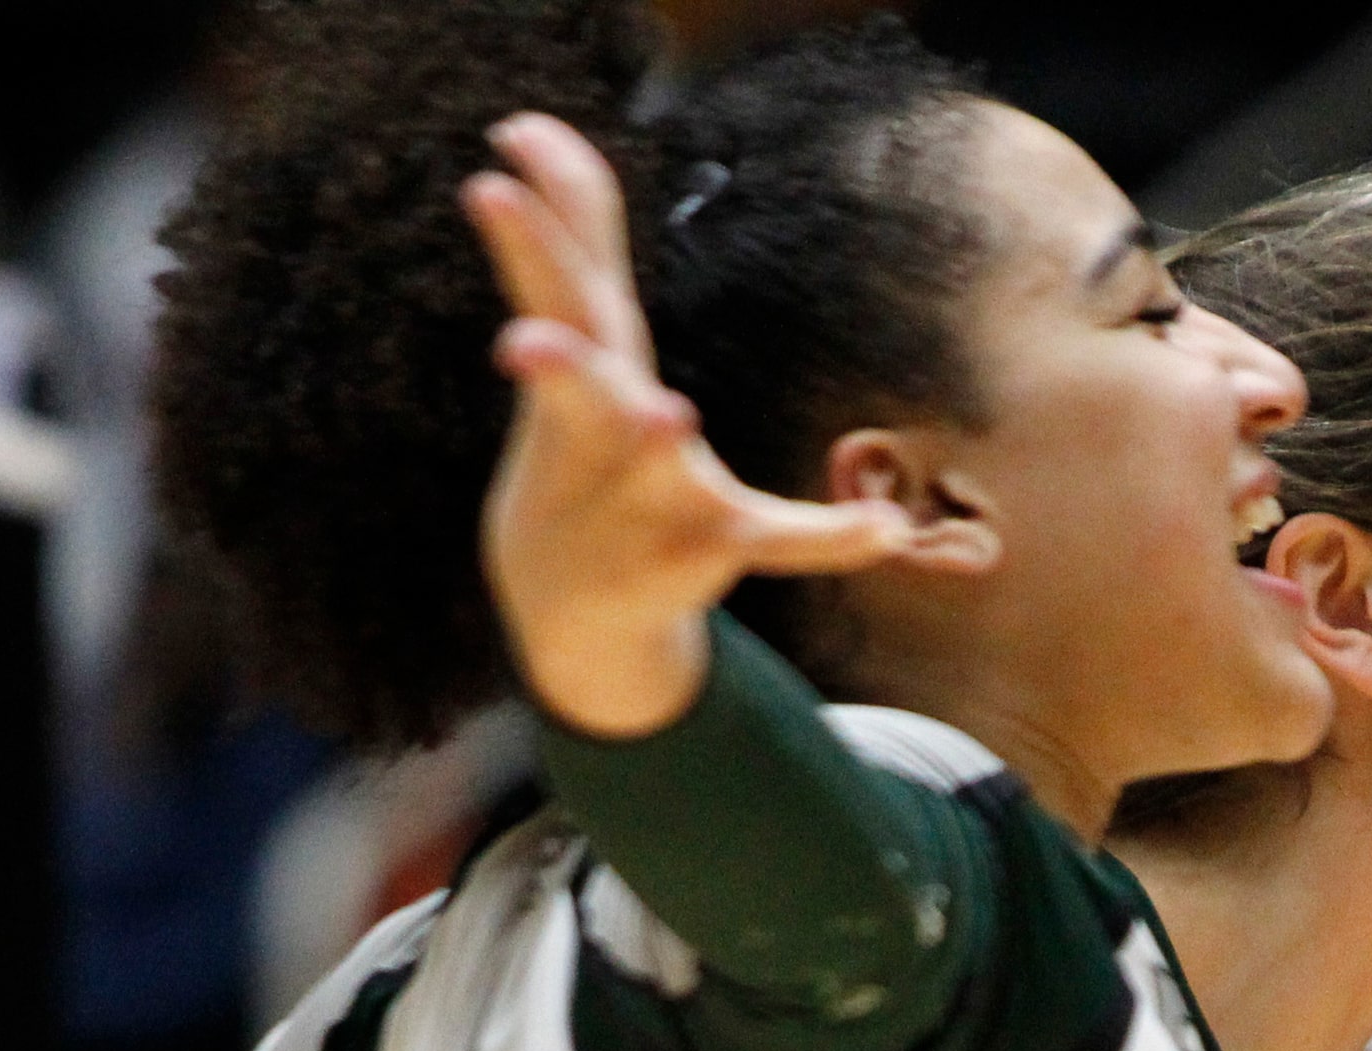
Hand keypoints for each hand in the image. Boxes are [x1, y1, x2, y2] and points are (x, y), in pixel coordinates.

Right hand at [464, 114, 909, 736]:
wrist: (570, 605)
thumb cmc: (576, 450)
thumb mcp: (580, 336)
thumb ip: (575, 232)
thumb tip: (532, 125)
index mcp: (584, 370)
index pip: (550, 295)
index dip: (527, 239)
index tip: (490, 182)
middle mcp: (606, 433)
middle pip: (578, 392)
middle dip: (557, 366)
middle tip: (521, 344)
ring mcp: (652, 497)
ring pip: (657, 470)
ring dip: (657, 444)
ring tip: (668, 414)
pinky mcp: (706, 549)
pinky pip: (778, 539)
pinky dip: (831, 536)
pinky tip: (881, 526)